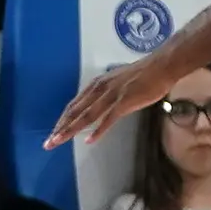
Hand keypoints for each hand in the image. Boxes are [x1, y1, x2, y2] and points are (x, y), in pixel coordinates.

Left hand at [47, 56, 174, 147]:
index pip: (74, 105)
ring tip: (59, 141)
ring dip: (71, 130)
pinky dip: (97, 130)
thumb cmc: (143, 75)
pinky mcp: (124, 101)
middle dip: (60, 128)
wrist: (161, 66)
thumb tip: (100, 105)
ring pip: (86, 115)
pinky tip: (89, 140)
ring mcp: (111, 95)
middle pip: (75, 111)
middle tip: (49, 142)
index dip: (62, 120)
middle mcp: (99, 89)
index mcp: (97, 85)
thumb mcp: (117, 82)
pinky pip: (108, 118)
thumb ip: (106, 93)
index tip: (54, 132)